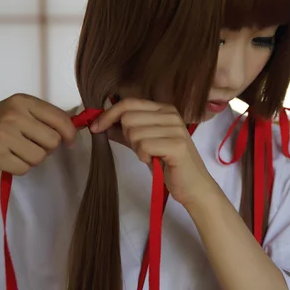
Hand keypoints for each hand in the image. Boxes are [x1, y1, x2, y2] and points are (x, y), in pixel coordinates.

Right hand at [0, 94, 76, 176]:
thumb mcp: (17, 111)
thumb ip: (44, 117)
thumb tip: (74, 130)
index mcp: (22, 101)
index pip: (60, 118)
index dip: (70, 133)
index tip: (70, 141)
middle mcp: (13, 115)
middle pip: (53, 141)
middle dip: (48, 148)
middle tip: (33, 146)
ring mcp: (3, 135)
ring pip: (40, 157)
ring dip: (33, 159)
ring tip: (18, 152)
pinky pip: (25, 168)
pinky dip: (20, 168)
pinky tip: (8, 159)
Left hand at [89, 97, 216, 207]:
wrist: (193, 186)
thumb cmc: (168, 165)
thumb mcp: (143, 144)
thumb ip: (125, 132)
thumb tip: (100, 123)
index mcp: (164, 110)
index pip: (128, 103)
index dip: (109, 115)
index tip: (96, 128)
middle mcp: (171, 114)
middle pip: (128, 117)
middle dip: (127, 136)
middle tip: (140, 149)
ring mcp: (176, 128)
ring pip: (134, 132)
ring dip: (137, 149)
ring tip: (151, 156)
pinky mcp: (177, 145)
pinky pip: (144, 145)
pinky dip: (144, 156)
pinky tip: (154, 161)